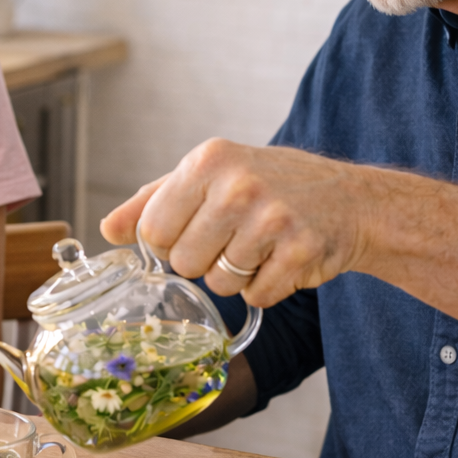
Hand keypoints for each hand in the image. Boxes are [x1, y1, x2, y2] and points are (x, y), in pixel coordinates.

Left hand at [100, 138, 368, 305]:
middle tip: (235, 239)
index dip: (171, 242)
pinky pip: (257, 297)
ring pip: (219, 284)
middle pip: (184, 262)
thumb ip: (153, 201)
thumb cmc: (269, 186)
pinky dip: (267, 288)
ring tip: (260, 247)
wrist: (349, 200)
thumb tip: (108, 230)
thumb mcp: (209, 177)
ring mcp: (273, 217)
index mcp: (208, 160)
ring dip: (237, 277)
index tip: (196, 229)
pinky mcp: (300, 251)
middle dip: (205, 262)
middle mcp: (238, 184)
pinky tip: (282, 260)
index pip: (153, 229)